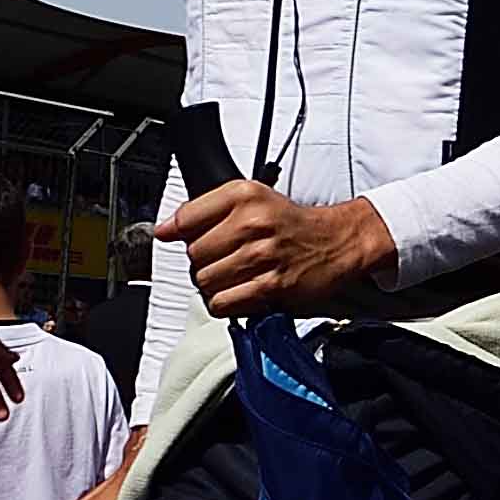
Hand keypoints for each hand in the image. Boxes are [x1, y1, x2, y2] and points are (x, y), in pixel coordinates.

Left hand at [153, 180, 396, 318]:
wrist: (336, 241)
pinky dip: (227, 303)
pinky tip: (241, 293)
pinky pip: (224, 303)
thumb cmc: (290, 223)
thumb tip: (162, 230)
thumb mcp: (249, 198)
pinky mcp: (271, 285)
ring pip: (205, 282)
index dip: (183, 235)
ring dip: (215, 286)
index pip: (185, 219)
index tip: (192, 240)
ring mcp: (262, 255)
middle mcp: (252, 221)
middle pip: (194, 255)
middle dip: (204, 263)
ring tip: (235, 277)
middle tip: (225, 260)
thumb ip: (202, 210)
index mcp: (243, 195)